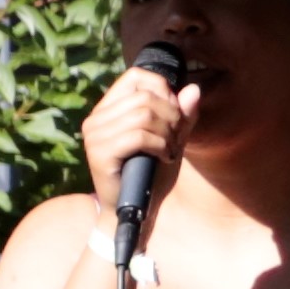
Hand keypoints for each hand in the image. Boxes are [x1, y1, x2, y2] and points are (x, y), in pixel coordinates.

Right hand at [82, 56, 202, 217]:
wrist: (135, 212)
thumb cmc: (152, 174)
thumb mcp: (171, 139)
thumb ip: (182, 115)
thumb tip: (194, 89)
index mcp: (108, 109)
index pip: (136, 77)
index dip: (162, 90)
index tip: (174, 115)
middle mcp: (96, 118)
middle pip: (145, 97)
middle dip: (171, 116)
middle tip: (177, 139)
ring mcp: (95, 135)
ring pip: (143, 114)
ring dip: (167, 133)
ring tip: (170, 150)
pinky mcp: (100, 153)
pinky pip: (138, 136)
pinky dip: (160, 145)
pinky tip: (165, 158)